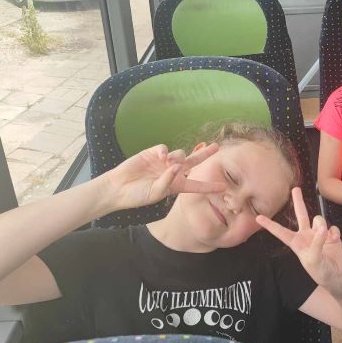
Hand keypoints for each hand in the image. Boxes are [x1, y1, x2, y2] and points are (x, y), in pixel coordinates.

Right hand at [102, 143, 225, 210]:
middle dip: (205, 154)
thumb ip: (168, 181)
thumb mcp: (156, 193)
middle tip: (216, 147)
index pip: (196, 185)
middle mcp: (172, 172)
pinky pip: (164, 148)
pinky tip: (160, 157)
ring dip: (178, 157)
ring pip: (179, 154)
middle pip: (193, 162)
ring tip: (167, 164)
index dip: (209, 186)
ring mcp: (163, 162)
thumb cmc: (138, 195)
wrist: (118, 188)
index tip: (223, 187)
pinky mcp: (152, 153)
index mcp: (176, 185)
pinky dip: (164, 151)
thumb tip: (177, 166)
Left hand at [257, 188, 341, 290]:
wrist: (339, 277)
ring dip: (323, 227)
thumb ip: (317, 242)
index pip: (281, 232)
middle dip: (298, 202)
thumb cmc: (322, 272)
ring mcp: (319, 235)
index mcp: (297, 244)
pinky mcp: (332, 236)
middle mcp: (306, 236)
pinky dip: (334, 233)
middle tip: (296, 189)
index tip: (258, 217)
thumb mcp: (314, 260)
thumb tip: (323, 227)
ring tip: (328, 239)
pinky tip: (336, 241)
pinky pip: (332, 227)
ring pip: (319, 220)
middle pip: (301, 215)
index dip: (270, 225)